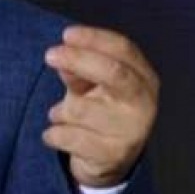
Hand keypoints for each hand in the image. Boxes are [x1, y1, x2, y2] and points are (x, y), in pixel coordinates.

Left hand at [42, 25, 159, 187]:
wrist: (107, 160)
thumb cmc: (98, 109)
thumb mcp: (90, 84)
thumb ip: (79, 68)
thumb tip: (63, 59)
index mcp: (143, 78)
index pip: (124, 49)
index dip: (94, 38)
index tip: (66, 34)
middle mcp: (144, 103)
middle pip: (114, 73)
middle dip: (78, 60)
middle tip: (50, 55)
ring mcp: (132, 132)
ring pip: (79, 109)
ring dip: (59, 111)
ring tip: (61, 116)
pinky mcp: (113, 156)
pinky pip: (68, 136)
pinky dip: (52, 133)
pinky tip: (55, 135)